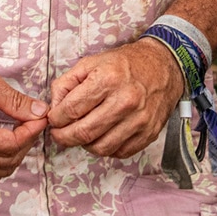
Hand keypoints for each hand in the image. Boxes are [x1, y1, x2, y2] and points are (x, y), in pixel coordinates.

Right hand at [0, 65, 46, 183]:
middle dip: (27, 140)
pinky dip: (3, 161)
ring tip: (20, 129)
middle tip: (33, 120)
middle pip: (10, 160)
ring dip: (17, 152)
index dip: (31, 132)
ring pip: (2, 171)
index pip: (12, 145)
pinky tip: (5, 142)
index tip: (41, 117)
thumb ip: (16, 101)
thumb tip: (41, 113)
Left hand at [47, 41, 184, 157]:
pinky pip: (119, 152)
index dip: (56, 119)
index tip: (54, 119)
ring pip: (100, 147)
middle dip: (64, 137)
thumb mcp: (91, 63)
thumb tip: (54, 107)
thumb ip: (66, 83)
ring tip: (81, 134)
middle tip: (59, 134)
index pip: (71, 110)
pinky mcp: (148, 133)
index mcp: (108, 79)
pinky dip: (106, 148)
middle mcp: (125, 101)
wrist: (163, 66)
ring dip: (84, 145)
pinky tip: (102, 136)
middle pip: (83, 132)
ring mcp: (139, 120)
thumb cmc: (125, 64)